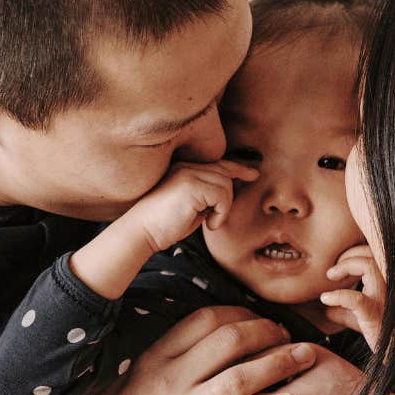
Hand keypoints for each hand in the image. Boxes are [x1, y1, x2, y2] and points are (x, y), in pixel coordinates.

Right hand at [68, 306, 316, 394]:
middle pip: (229, 339)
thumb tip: (198, 336)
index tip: (262, 321)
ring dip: (279, 364)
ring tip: (307, 358)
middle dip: (268, 332)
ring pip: (239, 378)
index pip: (206, 319)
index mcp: (157, 358)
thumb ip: (165, 357)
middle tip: (291, 337)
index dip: (241, 314)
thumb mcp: (132, 380)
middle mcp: (171, 379)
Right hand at [128, 160, 257, 253]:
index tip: (253, 174)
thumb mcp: (192, 208)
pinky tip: (208, 224)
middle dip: (231, 194)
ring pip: (226, 184)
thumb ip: (208, 197)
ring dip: (223, 208)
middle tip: (221, 216)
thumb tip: (230, 194)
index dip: (238, 168)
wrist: (142, 231)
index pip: (218, 163)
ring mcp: (188, 173)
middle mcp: (187, 167)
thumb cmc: (165, 225)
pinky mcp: (191, 185)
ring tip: (209, 222)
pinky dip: (221, 213)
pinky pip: (222, 195)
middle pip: (225, 172)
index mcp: (185, 169)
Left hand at [320, 245, 394, 388]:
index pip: (373, 252)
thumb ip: (347, 310)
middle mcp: (391, 283)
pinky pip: (354, 299)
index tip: (339, 264)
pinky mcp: (375, 313)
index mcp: (392, 279)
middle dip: (348, 256)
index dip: (354, 253)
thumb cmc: (391, 333)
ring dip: (345, 266)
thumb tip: (326, 310)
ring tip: (331, 277)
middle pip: (370, 253)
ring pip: (367, 266)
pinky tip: (326, 299)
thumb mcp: (366, 317)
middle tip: (332, 271)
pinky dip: (337, 296)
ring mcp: (385, 296)